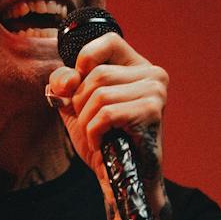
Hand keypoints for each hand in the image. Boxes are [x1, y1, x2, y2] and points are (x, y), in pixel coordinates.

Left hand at [45, 29, 167, 203]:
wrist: (120, 179)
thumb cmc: (103, 141)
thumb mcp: (76, 106)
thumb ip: (65, 85)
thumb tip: (66, 80)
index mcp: (137, 66)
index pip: (108, 41)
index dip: (84, 61)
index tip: (79, 89)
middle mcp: (153, 73)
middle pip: (98, 73)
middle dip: (81, 102)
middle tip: (91, 123)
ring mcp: (156, 91)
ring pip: (100, 94)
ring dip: (87, 120)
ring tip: (97, 134)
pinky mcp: (153, 111)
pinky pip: (106, 114)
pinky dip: (94, 132)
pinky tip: (101, 142)